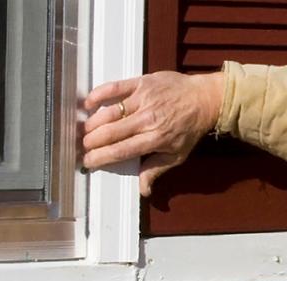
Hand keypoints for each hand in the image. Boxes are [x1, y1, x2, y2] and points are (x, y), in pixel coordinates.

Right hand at [82, 71, 223, 195]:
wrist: (204, 98)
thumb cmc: (190, 128)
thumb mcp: (177, 154)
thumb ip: (156, 170)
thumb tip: (143, 190)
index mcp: (155, 139)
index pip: (121, 151)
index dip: (101, 157)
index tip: (88, 161)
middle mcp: (147, 119)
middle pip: (111, 133)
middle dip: (92, 142)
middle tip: (82, 146)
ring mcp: (144, 99)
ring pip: (110, 112)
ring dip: (92, 122)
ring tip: (83, 130)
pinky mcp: (142, 83)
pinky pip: (115, 87)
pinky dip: (99, 94)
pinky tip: (88, 103)